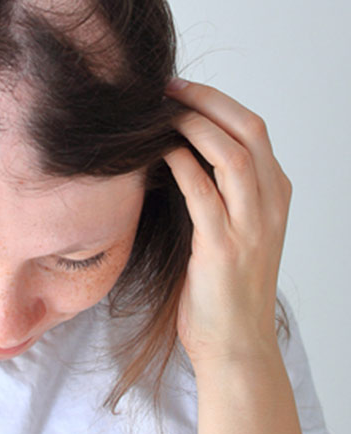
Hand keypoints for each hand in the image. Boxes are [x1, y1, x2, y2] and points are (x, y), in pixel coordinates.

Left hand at [162, 78, 292, 367]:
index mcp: (275, 196)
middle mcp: (271, 204)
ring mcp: (252, 226)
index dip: (216, 102)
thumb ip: (220, 192)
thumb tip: (178, 151)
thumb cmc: (223, 288)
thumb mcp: (234, 230)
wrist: (235, 345)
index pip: (253, 129)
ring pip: (232, 155)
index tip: (179, 90)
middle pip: (248, 131)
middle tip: (166, 89)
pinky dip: (180, 164)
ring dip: (193, 126)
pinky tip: (157, 152)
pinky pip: (203, 192)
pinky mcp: (224, 247)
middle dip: (206, 101)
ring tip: (159, 114)